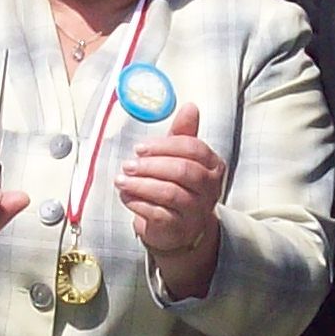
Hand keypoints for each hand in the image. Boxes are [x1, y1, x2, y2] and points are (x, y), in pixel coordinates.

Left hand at [117, 102, 224, 261]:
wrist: (180, 228)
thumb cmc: (179, 186)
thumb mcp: (181, 156)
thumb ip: (184, 133)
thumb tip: (190, 106)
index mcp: (212, 165)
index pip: (193, 149)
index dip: (165, 146)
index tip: (140, 147)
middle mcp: (209, 188)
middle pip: (183, 171)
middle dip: (152, 165)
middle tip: (128, 164)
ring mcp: (196, 210)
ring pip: (170, 193)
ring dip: (141, 184)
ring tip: (121, 180)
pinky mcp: (179, 228)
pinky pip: (159, 213)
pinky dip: (139, 203)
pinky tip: (126, 197)